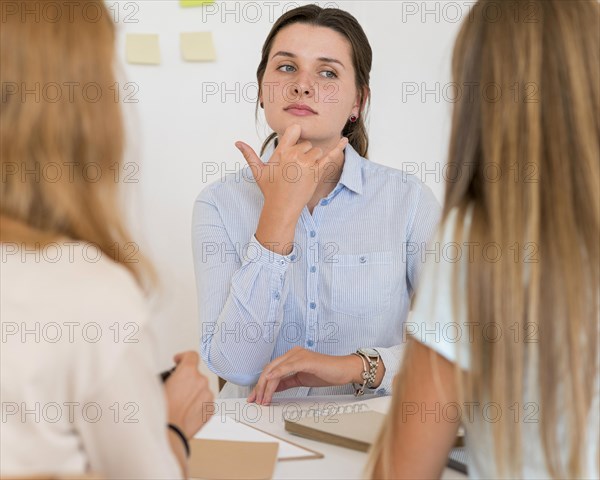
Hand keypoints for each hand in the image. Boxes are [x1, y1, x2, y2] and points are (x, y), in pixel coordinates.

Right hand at [164, 351, 213, 437]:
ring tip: (179, 405)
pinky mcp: (210, 410)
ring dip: (192, 393)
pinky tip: (185, 413)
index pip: (191, 355)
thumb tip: (167, 377)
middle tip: (174, 391)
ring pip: (200, 389)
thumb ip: (167, 376)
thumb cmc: (160, 413)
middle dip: (186, 381)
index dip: (183, 357)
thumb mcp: (157, 387)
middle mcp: (201, 381)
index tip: (179, 361)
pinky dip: (197, 405)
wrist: (169, 435)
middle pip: (195, 375)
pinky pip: (204, 402)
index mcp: (188, 372)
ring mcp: (208, 395)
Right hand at [235, 125, 347, 217]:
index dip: (295, 134)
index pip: (294, 130)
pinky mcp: (317, 173)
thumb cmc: (270, 190)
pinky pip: (330, 157)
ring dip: (312, 159)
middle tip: (294, 169)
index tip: (294, 140)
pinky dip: (338, 149)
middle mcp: (295, 156)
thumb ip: (249, 155)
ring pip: (316, 151)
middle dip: (302, 153)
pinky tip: (345, 141)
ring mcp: (308, 164)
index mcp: (282, 151)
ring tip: (302, 172)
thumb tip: (237, 143)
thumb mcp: (258, 171)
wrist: (281, 208)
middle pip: (306, 144)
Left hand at [247, 346, 362, 404]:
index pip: (271, 370)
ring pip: (276, 369)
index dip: (261, 384)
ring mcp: (298, 355)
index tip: (255, 397)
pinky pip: (288, 366)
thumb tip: (272, 388)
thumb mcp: (301, 379)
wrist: (343, 370)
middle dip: (260, 386)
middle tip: (255, 400)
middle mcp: (293, 353)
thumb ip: (287, 381)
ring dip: (267, 385)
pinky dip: (277, 373)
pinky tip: (270, 380)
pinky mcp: (305, 360)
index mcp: (291, 357)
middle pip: (269, 369)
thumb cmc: (326, 373)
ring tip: (263, 399)